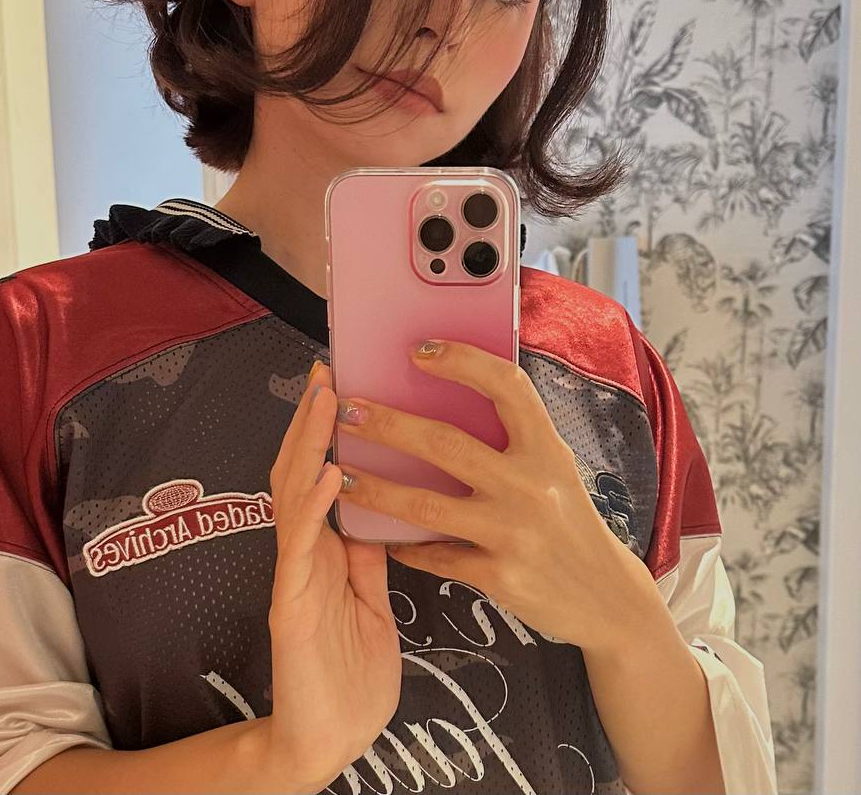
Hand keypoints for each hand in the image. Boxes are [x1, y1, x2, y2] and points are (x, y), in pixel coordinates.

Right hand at [266, 361, 402, 788]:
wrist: (332, 741)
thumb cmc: (353, 675)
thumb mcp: (371, 599)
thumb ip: (369, 554)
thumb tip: (381, 505)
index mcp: (326, 550)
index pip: (320, 474)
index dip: (327, 430)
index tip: (342, 382)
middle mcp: (305, 553)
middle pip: (300, 471)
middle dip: (312, 421)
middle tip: (326, 370)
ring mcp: (295, 576)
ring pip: (292, 496)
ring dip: (308, 444)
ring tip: (325, 399)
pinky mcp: (291, 607)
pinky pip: (300, 548)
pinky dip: (313, 506)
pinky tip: (325, 473)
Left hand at [333, 338, 655, 655]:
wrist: (606, 596)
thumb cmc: (570, 519)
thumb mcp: (554, 468)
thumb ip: (512, 439)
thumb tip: (445, 397)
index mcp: (547, 448)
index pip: (507, 387)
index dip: (463, 361)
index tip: (419, 350)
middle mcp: (531, 485)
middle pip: (445, 444)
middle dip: (388, 424)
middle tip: (347, 410)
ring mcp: (514, 533)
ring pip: (425, 505)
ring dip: (375, 488)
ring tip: (340, 474)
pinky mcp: (500, 577)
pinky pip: (436, 556)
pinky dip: (404, 547)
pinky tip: (380, 537)